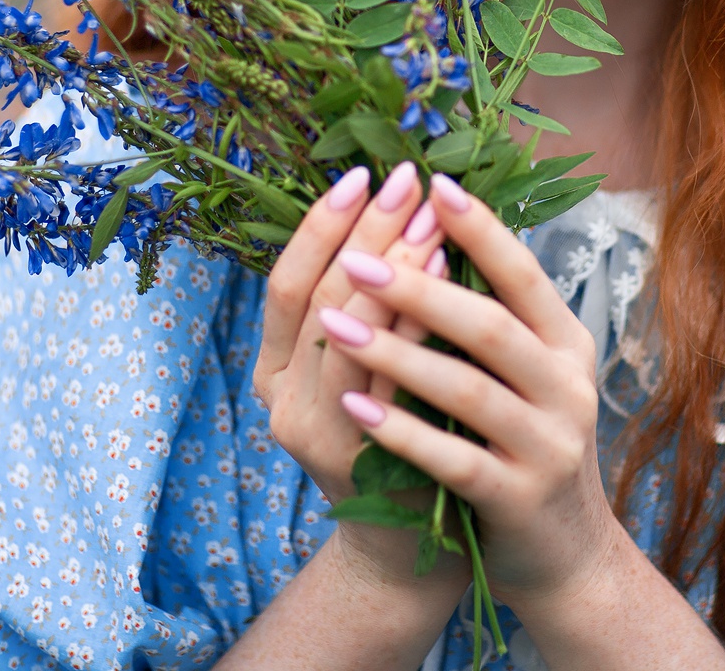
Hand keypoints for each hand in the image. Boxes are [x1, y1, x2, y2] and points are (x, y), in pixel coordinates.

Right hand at [251, 161, 467, 592]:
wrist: (415, 551)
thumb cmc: (401, 437)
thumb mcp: (370, 366)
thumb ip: (374, 306)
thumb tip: (410, 210)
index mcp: (274, 370)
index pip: (286, 282)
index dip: (322, 226)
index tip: (364, 174)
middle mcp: (282, 403)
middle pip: (316, 299)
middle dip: (364, 234)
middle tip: (408, 183)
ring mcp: (316, 437)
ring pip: (345, 340)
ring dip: (391, 275)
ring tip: (430, 224)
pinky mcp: (361, 464)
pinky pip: (388, 382)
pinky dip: (415, 330)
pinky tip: (450, 287)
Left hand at [316, 173, 624, 606]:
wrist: (567, 557)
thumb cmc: (527, 444)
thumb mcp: (531, 373)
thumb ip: (495, 314)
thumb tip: (430, 229)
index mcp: (566, 343)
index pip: (522, 274)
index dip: (480, 229)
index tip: (431, 183)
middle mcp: (567, 388)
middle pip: (491, 325)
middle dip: (420, 286)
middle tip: (357, 256)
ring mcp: (547, 447)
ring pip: (468, 391)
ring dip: (396, 353)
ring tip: (333, 324)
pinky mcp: (517, 500)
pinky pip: (454, 461)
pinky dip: (401, 432)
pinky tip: (353, 407)